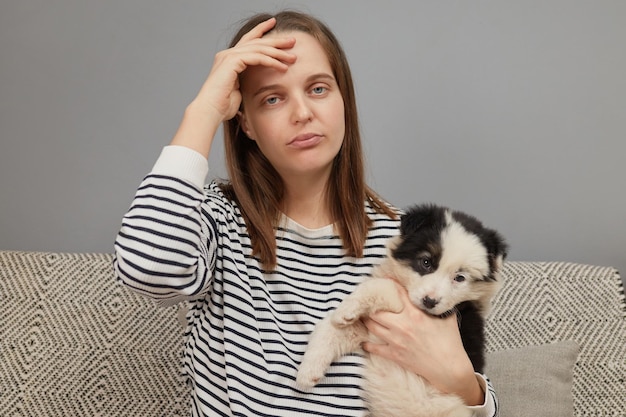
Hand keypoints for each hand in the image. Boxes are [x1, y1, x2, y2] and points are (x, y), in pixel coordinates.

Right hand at [193, 17, 296, 121]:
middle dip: (275, 40)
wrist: (211, 111)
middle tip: (292, 40)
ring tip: (292, 58)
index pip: (248, 41)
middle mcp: (227, 54)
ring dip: (277, 53)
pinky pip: (256, 57)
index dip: (261, 31)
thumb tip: (256, 84)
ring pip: (258, 48)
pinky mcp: (231, 62)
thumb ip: (247, 82)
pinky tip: (282, 66)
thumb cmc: (223, 106)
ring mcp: (228, 56)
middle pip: (256, 41)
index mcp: (229, 59)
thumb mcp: (239, 90)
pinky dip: (271, 61)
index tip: (274, 24)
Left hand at [362, 282, 483, 405]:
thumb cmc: (450, 342)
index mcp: (415, 314)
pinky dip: (368, 344)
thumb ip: (437, 305)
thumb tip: (435, 294)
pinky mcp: (394, 354)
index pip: (397, 294)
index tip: (385, 280)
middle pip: (377, 310)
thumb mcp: (447, 318)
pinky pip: (375, 348)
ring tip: (364, 316)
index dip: (389, 284)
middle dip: (372, 304)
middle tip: (369, 301)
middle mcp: (402, 325)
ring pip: (372, 326)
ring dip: (367, 320)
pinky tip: (364, 341)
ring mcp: (396, 340)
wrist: (449, 369)